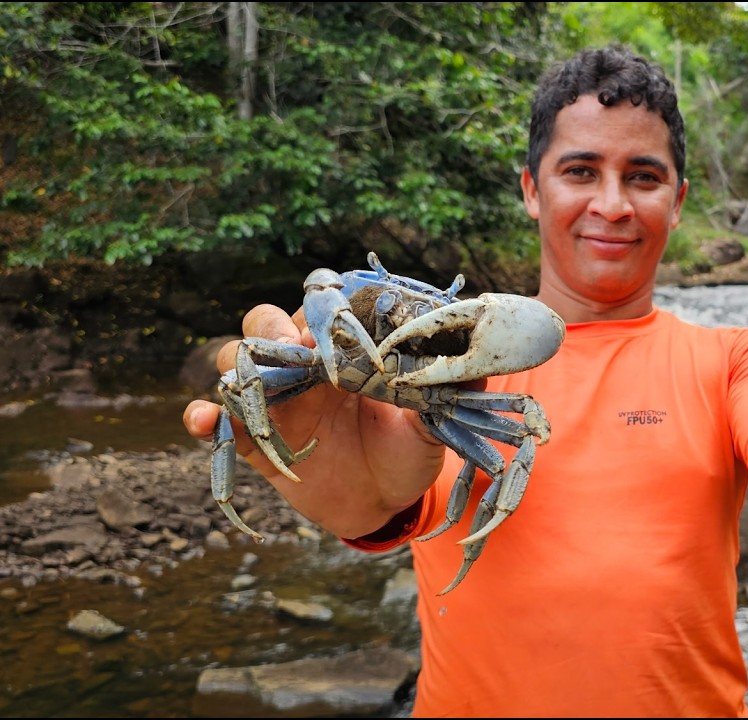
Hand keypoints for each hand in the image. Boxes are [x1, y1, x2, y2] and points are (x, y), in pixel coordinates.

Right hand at [182, 303, 446, 538]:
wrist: (385, 504)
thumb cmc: (409, 450)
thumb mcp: (434, 422)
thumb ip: (449, 392)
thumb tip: (482, 364)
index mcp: (345, 351)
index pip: (321, 308)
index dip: (321, 307)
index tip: (334, 320)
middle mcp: (305, 367)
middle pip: (267, 324)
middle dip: (272, 327)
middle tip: (293, 346)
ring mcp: (276, 401)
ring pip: (236, 363)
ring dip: (237, 365)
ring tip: (248, 379)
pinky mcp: (255, 440)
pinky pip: (217, 422)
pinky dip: (202, 415)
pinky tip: (203, 419)